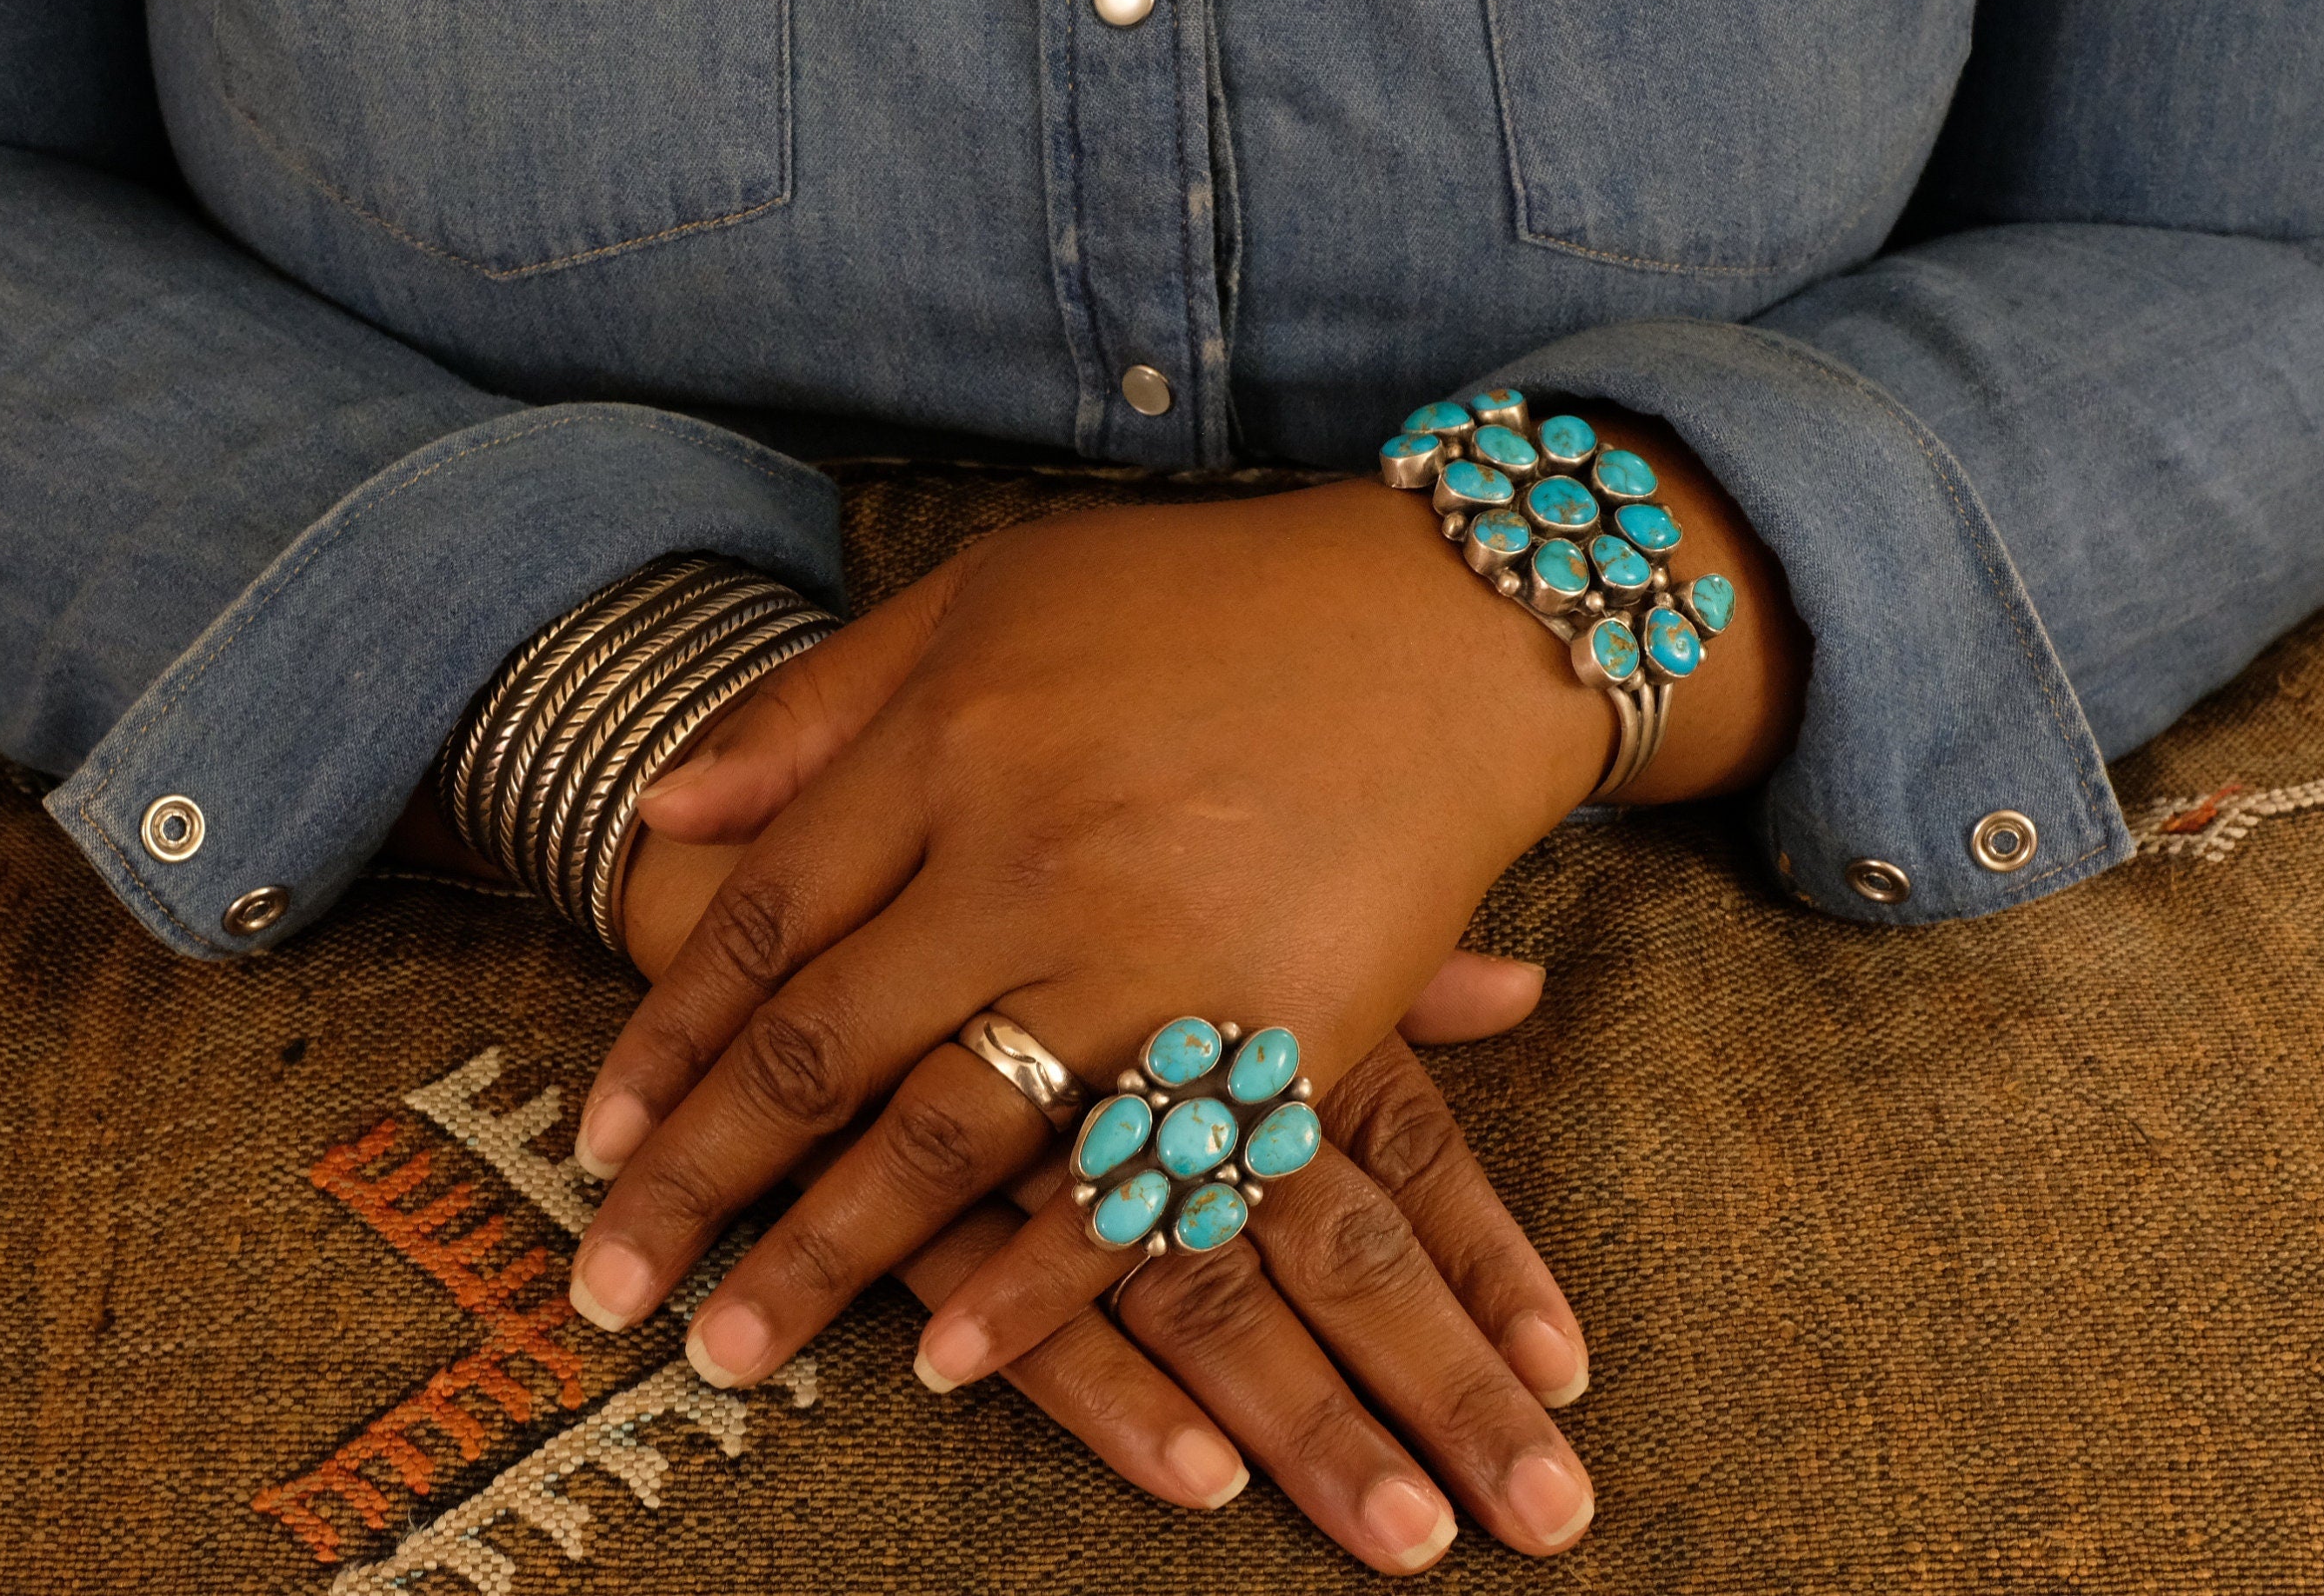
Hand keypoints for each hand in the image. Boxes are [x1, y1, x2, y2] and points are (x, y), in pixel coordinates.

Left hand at [564, 418, 1798, 1391]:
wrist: (1449, 627)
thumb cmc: (1205, 602)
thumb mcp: (987, 597)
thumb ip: (818, 705)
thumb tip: (663, 810)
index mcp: (951, 739)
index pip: (767, 920)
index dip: (670, 1039)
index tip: (599, 1139)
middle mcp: (1030, 854)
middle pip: (826, 1045)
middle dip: (701, 1180)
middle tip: (606, 1287)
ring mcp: (1153, 952)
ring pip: (947, 1137)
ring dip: (827, 1260)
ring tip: (732, 1355)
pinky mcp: (1272, 1032)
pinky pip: (1129, 1184)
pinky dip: (1036, 1284)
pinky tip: (948, 1357)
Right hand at [629, 832, 1597, 1569]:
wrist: (753, 800)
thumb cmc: (1000, 817)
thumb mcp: (1180, 843)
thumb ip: (1350, 934)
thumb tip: (1518, 990)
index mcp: (1235, 972)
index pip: (1398, 1138)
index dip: (1484, 1258)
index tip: (1570, 1373)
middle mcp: (1158, 1048)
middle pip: (1329, 1237)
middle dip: (1439, 1381)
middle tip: (1548, 1518)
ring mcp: (1036, 1115)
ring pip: (1200, 1287)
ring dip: (1307, 1422)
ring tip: (1406, 1536)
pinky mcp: (912, 1172)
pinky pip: (1029, 1295)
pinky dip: (1108, 1388)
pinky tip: (1197, 1476)